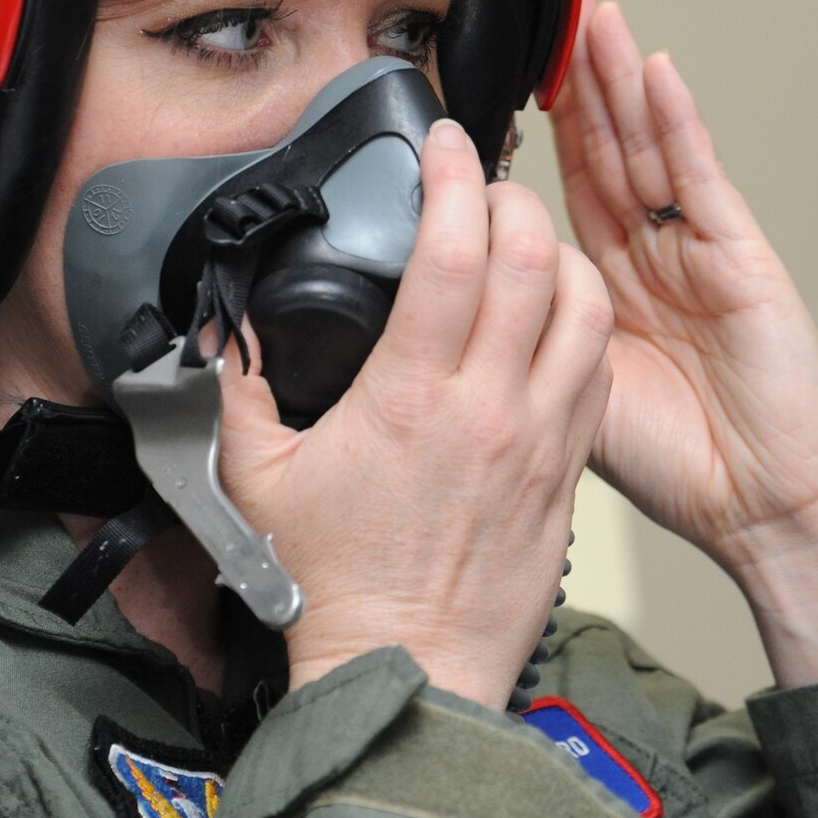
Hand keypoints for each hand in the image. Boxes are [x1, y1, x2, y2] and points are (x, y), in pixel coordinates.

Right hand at [217, 119, 613, 710]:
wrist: (407, 673)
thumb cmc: (335, 588)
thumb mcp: (256, 479)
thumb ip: (234, 391)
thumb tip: (219, 333)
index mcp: (412, 397)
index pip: (453, 250)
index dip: (451, 177)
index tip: (441, 144)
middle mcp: (490, 408)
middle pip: (533, 259)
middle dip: (512, 198)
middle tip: (484, 186)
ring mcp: (540, 440)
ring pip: (588, 310)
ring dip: (562, 256)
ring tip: (528, 242)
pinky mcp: (567, 475)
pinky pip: (598, 374)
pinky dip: (584, 325)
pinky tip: (555, 318)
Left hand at [551, 0, 817, 684]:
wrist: (762, 508)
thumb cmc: (679, 468)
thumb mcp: (563, 405)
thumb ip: (520, 352)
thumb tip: (441, 330)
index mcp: (608, 293)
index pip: (561, 198)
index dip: (532, 145)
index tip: (489, 98)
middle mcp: (652, 261)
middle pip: (604, 155)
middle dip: (575, 89)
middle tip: (542, 24)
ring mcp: (697, 252)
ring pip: (648, 148)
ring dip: (616, 82)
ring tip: (590, 19)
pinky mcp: (739, 255)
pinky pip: (698, 176)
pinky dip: (675, 120)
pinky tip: (652, 71)